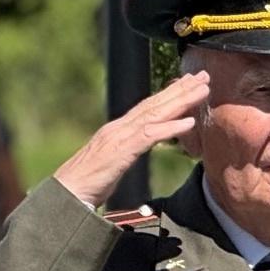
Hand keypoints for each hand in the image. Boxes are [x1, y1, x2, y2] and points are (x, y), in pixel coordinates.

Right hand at [53, 71, 212, 206]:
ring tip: (203, 90)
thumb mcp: (114, 161)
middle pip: (154, 104)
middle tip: (203, 76)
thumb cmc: (89, 182)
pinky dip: (170, 128)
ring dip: (181, 101)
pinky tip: (189, 123)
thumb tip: (145, 144)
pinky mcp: (120, 152)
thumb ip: (130, 149)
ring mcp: (119, 137)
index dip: (170, 93)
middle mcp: (119, 128)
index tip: (190, 82)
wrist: (66, 194)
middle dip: (180, 89)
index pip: (148, 107)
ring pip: (155, 114)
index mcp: (118, 130)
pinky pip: (149, 137)